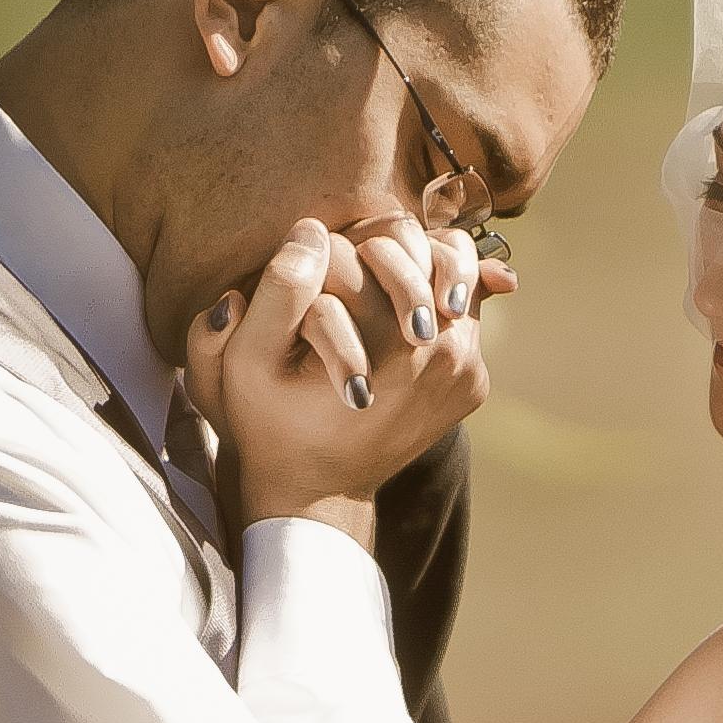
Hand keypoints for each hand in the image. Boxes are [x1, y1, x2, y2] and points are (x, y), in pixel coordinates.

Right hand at [183, 204, 490, 539]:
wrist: (317, 492)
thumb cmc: (271, 425)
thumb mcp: (247, 361)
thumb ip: (278, 289)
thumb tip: (312, 230)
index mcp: (394, 345)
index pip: (378, 249)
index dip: (340, 250)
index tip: (322, 271)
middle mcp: (444, 355)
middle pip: (427, 254)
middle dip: (384, 253)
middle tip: (353, 264)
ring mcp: (468, 371)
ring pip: (454, 278)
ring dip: (414, 271)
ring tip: (375, 288)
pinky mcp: (474, 385)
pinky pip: (466, 315)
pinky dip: (433, 301)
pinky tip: (396, 314)